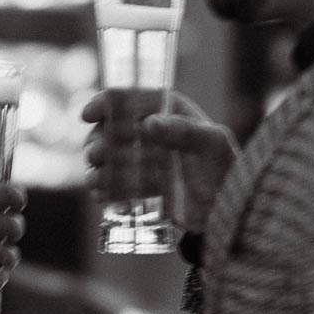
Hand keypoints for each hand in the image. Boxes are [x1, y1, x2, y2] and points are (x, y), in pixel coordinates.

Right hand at [81, 91, 237, 233]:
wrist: (225, 214)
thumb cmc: (224, 172)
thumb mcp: (212, 146)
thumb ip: (184, 131)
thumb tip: (149, 123)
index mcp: (166, 111)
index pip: (128, 98)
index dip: (104, 103)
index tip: (88, 115)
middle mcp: (149, 132)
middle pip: (109, 129)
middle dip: (96, 141)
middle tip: (97, 156)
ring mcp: (140, 160)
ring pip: (104, 158)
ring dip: (95, 168)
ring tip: (97, 181)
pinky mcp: (135, 186)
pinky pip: (109, 185)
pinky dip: (102, 190)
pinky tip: (103, 198)